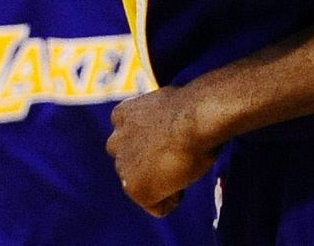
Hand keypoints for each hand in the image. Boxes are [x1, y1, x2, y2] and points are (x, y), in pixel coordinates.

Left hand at [107, 86, 218, 217]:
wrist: (196, 117)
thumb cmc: (195, 108)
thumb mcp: (171, 107)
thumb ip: (162, 120)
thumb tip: (174, 131)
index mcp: (122, 114)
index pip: (135, 138)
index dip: (162, 140)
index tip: (179, 135)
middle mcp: (116, 141)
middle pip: (136, 164)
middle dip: (154, 163)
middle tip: (181, 153)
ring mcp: (123, 166)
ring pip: (145, 185)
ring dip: (163, 181)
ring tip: (184, 164)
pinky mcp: (134, 188)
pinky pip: (158, 206)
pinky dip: (173, 199)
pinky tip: (186, 177)